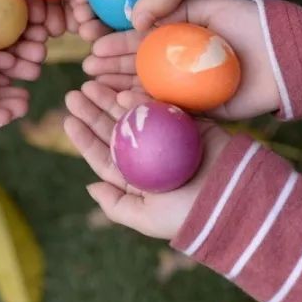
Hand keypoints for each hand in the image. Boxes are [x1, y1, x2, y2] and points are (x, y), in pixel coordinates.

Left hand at [63, 82, 231, 239]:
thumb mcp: (145, 218)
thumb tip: (89, 187)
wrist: (233, 200)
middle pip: (115, 130)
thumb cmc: (188, 215)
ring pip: (135, 115)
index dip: (85, 138)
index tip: (67, 120)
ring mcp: (169, 139)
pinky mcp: (189, 124)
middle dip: (94, 112)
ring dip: (112, 99)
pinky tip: (123, 91)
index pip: (105, 157)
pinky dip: (144, 99)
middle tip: (74, 94)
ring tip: (90, 84)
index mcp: (138, 181)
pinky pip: (163, 108)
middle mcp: (151, 158)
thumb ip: (115, 205)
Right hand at [81, 0, 280, 119]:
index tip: (93, 47)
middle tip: (85, 71)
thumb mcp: (210, 8)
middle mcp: (183, 67)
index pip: (143, 44)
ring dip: (120, 88)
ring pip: (149, 90)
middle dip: (111, 70)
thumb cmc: (252, 24)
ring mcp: (192, 90)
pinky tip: (124, 99)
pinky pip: (170, 109)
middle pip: (140, 69)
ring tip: (95, 87)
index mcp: (183, 42)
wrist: (288, 54)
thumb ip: (175, 9)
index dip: (117, 45)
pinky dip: (147, 105)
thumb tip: (137, 18)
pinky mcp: (204, 112)